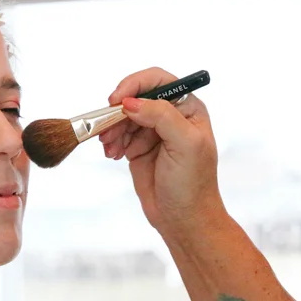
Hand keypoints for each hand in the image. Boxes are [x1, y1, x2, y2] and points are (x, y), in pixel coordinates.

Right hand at [99, 67, 224, 234]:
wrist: (184, 220)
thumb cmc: (193, 184)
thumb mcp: (185, 145)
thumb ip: (161, 116)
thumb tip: (131, 102)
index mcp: (188, 108)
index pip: (158, 81)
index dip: (135, 85)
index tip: (118, 100)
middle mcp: (170, 116)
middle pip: (135, 97)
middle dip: (119, 111)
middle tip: (107, 129)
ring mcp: (152, 132)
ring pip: (123, 116)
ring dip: (112, 128)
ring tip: (111, 148)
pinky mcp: (138, 147)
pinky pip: (117, 134)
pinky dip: (111, 141)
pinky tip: (114, 154)